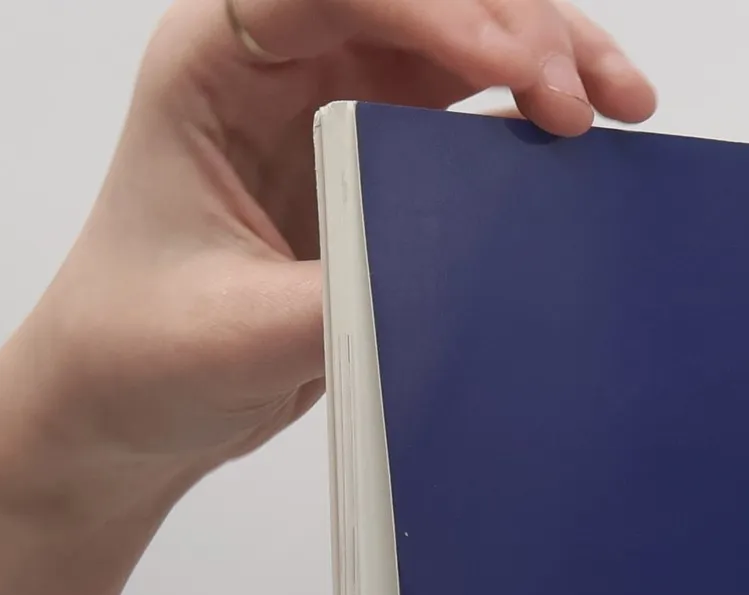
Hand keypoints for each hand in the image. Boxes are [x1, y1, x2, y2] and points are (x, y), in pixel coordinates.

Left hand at [30, 0, 655, 470]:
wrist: (125, 402)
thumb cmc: (140, 351)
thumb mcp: (236, 332)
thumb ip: (343, 295)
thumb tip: (454, 275)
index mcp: (215, 63)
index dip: (431, 8)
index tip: (504, 64)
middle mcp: (281, 60)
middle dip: (514, 25)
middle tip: (580, 102)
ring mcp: (336, 99)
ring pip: (460, 33)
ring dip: (545, 52)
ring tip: (622, 101)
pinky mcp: (379, 153)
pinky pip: (470, 105)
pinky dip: (532, 111)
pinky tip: (590, 135)